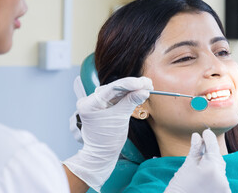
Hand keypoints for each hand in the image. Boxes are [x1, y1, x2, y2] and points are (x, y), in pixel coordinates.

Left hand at [63, 77, 152, 191]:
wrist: (101, 154)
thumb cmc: (107, 141)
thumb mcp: (120, 119)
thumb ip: (130, 102)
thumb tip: (143, 90)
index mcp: (89, 104)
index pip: (111, 88)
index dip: (129, 84)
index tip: (143, 82)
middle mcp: (90, 100)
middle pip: (114, 88)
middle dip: (132, 86)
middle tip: (148, 83)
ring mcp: (97, 103)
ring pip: (117, 91)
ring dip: (132, 89)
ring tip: (146, 86)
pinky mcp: (104, 105)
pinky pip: (117, 97)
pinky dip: (128, 95)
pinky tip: (139, 92)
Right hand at [164, 129, 230, 192]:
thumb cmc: (180, 185)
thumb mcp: (187, 165)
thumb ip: (195, 149)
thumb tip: (197, 136)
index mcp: (211, 168)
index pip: (212, 147)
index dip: (209, 138)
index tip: (206, 131)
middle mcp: (221, 178)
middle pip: (217, 159)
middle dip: (210, 152)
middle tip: (201, 144)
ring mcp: (224, 188)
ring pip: (219, 170)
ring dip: (212, 165)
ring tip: (200, 165)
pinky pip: (220, 180)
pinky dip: (214, 176)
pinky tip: (204, 175)